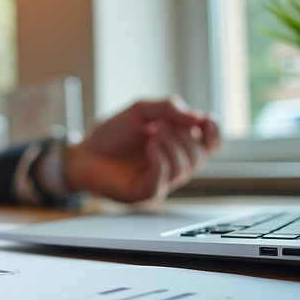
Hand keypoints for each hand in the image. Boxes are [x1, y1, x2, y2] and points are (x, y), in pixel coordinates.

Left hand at [63, 98, 220, 202]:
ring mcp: (161, 180)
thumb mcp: (141, 110)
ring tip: (153, 132)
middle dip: (184, 137)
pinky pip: (163, 179)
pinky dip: (161, 159)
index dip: (214, 133)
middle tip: (162, 123)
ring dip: (172, 146)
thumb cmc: (113, 133)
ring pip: (184, 168)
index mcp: (178, 146)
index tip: (206, 119)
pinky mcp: (145, 192)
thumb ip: (169, 107)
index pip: (211, 144)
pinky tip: (150, 145)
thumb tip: (198, 117)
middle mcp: (174, 165)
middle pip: (199, 155)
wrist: (84, 151)